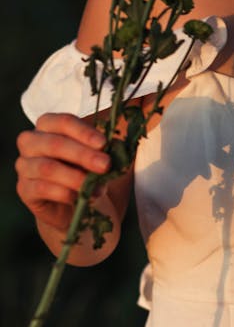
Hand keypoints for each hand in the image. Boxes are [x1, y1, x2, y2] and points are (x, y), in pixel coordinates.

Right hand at [15, 113, 110, 232]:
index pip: (63, 122)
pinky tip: (79, 197)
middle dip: (83, 155)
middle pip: (54, 143)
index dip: (84, 132)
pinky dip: (64, 193)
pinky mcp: (24, 189)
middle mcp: (31, 142)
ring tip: (96, 187)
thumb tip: (116, 148)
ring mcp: (24, 165)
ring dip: (75, 177)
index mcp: (48, 126)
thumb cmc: (83, 172)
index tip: (103, 144)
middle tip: (105, 165)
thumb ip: (103, 151)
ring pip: (47, 168)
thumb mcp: (96, 159)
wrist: (70, 205)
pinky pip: (41, 188)